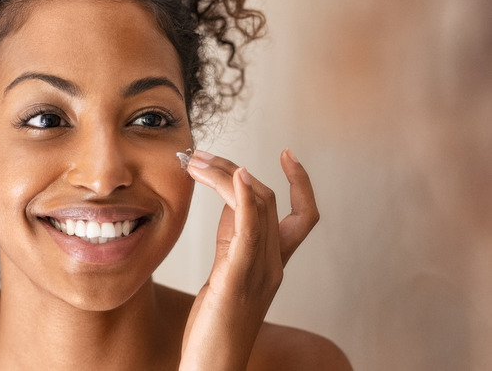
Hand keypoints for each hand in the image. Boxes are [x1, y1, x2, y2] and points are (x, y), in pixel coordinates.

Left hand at [178, 149, 318, 370]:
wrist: (213, 367)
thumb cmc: (215, 325)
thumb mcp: (226, 273)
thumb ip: (233, 240)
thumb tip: (229, 203)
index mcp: (273, 263)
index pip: (303, 215)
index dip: (301, 182)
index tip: (286, 153)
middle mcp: (273, 264)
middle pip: (268, 200)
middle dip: (234, 169)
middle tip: (200, 156)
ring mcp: (259, 272)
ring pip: (257, 207)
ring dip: (227, 175)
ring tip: (197, 161)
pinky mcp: (236, 279)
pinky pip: (249, 232)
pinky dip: (243, 199)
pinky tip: (235, 176)